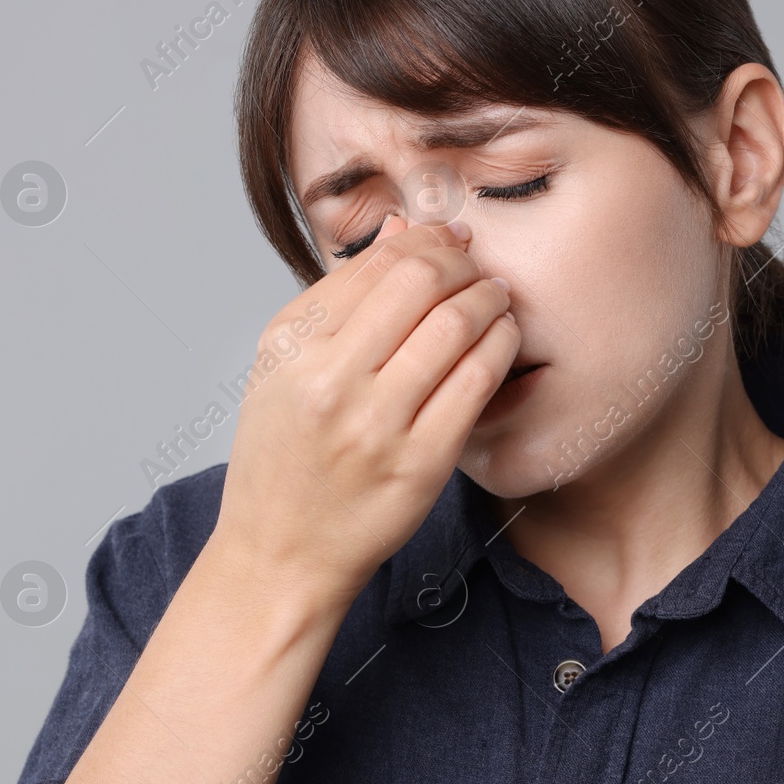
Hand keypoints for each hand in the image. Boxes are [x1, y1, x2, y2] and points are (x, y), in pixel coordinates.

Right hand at [208, 214, 516, 611]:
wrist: (281, 553)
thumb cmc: (283, 456)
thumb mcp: (283, 366)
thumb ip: (341, 296)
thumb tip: (406, 230)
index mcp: (292, 348)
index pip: (378, 264)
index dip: (428, 240)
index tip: (450, 239)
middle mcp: (331, 382)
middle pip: (421, 284)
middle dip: (462, 262)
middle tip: (478, 266)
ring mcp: (378, 425)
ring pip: (456, 326)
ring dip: (489, 299)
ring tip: (496, 297)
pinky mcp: (421, 463)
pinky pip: (477, 382)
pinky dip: (500, 346)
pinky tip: (502, 339)